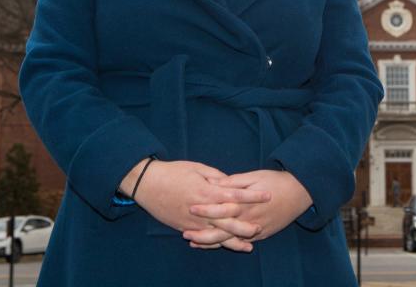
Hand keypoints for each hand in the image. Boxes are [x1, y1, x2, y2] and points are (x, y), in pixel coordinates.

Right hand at [126, 160, 270, 250]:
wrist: (147, 184)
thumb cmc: (173, 172)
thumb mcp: (197, 168)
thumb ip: (216, 177)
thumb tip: (231, 183)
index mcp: (207, 192)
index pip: (235, 195)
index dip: (253, 196)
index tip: (267, 195)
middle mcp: (202, 210)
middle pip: (229, 221)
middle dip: (246, 225)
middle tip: (261, 226)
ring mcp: (193, 222)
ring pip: (218, 235)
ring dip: (234, 240)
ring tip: (249, 245)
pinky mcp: (185, 228)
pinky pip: (203, 239)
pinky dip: (216, 244)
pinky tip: (226, 246)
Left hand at [184, 170, 312, 244]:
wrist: (300, 192)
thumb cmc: (276, 181)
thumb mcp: (254, 176)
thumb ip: (234, 183)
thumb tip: (216, 182)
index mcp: (246, 203)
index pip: (222, 208)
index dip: (205, 209)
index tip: (190, 207)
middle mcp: (249, 219)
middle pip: (223, 230)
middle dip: (203, 232)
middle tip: (184, 233)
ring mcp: (256, 229)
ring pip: (230, 240)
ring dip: (211, 242)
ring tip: (194, 242)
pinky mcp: (262, 234)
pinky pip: (241, 242)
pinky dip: (227, 245)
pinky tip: (214, 245)